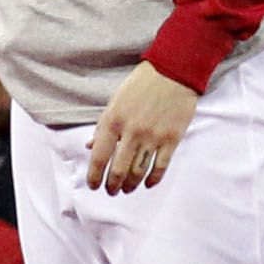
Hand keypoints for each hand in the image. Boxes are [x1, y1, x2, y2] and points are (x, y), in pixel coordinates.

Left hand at [83, 64, 201, 193]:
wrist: (173, 71)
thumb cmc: (141, 85)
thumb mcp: (115, 102)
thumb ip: (103, 126)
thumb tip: (91, 147)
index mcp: (113, 121)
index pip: (99, 157)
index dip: (94, 176)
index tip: (93, 186)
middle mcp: (132, 132)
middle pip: (119, 170)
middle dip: (112, 185)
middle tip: (111, 191)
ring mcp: (153, 137)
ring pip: (139, 171)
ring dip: (130, 185)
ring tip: (127, 189)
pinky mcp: (172, 139)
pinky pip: (161, 166)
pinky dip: (153, 179)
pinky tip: (147, 184)